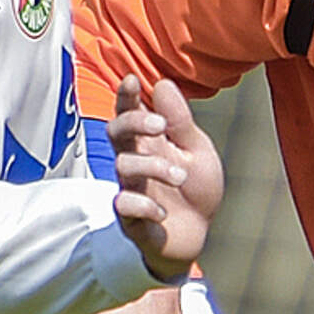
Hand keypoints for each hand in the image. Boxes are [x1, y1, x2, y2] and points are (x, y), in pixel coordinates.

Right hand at [108, 75, 222, 282]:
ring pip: (122, 166)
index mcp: (149, 141)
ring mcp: (129, 188)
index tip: (132, 80)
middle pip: (115, 132)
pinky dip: (145, 206)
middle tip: (160, 126)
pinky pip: (124, 205)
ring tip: (181, 176)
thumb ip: (180, 121)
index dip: (125, 96)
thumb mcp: (197, 151)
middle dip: (134, 122)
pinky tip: (163, 212)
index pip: (128, 112)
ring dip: (153, 167)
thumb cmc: (195, 187)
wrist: (198, 233)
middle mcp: (135, 161)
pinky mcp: (130, 218)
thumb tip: (162, 84)